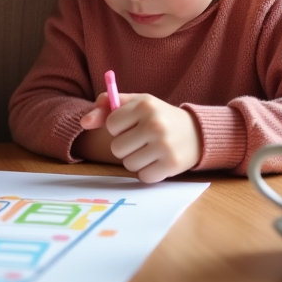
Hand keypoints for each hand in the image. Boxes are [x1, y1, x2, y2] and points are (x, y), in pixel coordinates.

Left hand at [79, 92, 201, 182]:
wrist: (198, 133)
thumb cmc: (159, 117)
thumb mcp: (136, 104)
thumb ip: (106, 107)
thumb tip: (84, 123)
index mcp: (145, 104)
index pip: (111, 124)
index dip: (118, 128)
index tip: (133, 125)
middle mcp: (155, 124)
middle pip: (117, 148)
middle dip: (125, 147)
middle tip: (142, 141)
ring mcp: (164, 145)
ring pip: (128, 164)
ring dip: (136, 160)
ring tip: (150, 151)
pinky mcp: (172, 165)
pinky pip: (143, 177)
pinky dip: (148, 173)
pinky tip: (158, 161)